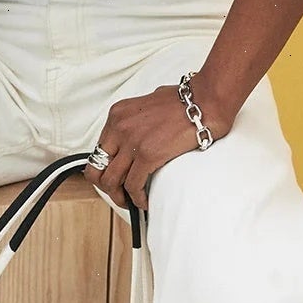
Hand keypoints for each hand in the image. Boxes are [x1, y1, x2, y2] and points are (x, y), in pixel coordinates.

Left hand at [87, 77, 233, 211]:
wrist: (205, 101)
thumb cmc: (185, 101)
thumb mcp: (148, 103)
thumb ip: (136, 119)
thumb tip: (137, 133)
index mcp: (117, 115)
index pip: (97, 150)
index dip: (103, 169)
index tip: (113, 177)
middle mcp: (119, 127)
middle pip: (97, 168)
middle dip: (106, 186)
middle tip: (118, 194)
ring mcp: (132, 141)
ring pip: (111, 180)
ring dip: (120, 196)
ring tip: (130, 201)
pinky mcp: (148, 155)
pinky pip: (133, 185)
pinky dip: (137, 198)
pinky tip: (144, 201)